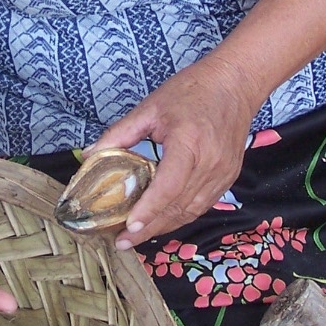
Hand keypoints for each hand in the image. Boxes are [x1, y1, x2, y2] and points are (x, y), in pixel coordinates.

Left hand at [89, 55, 260, 248]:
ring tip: (138, 236)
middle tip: (123, 241)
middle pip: (179, 206)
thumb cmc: (191, 91)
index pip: (169, 186)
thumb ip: (119, 134)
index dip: (149, 210)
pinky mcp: (229, 177)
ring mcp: (223, 173)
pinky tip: (162, 221)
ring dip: (165, 227)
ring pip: (191, 211)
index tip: (129, 226)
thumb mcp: (150, 108)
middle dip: (150, 228)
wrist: (235, 84)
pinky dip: (181, 216)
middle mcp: (210, 162)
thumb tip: (89, 154)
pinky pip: (203, 205)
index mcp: (189, 142)